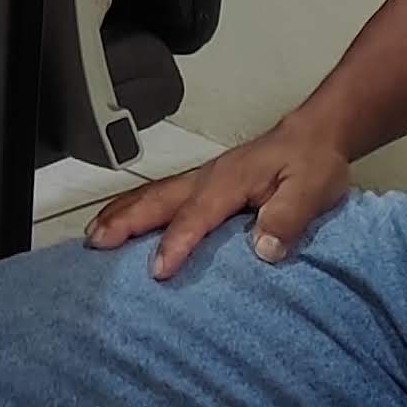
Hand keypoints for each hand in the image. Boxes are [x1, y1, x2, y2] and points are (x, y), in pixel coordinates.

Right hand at [84, 115, 354, 278]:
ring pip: (152, 194)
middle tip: (96, 243)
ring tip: (94, 234)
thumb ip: (288, 218)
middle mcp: (207, 178)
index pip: (196, 215)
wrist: (313, 135)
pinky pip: (160, 194)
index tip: (157, 270)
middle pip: (158, 199)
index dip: (176, 242)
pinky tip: (121, 220)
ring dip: (121, 213)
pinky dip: (133, 206)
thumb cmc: (311, 164)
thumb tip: (263, 250)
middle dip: (125, 221)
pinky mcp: (202, 183)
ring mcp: (201, 179)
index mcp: (229, 181)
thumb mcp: (311, 190)